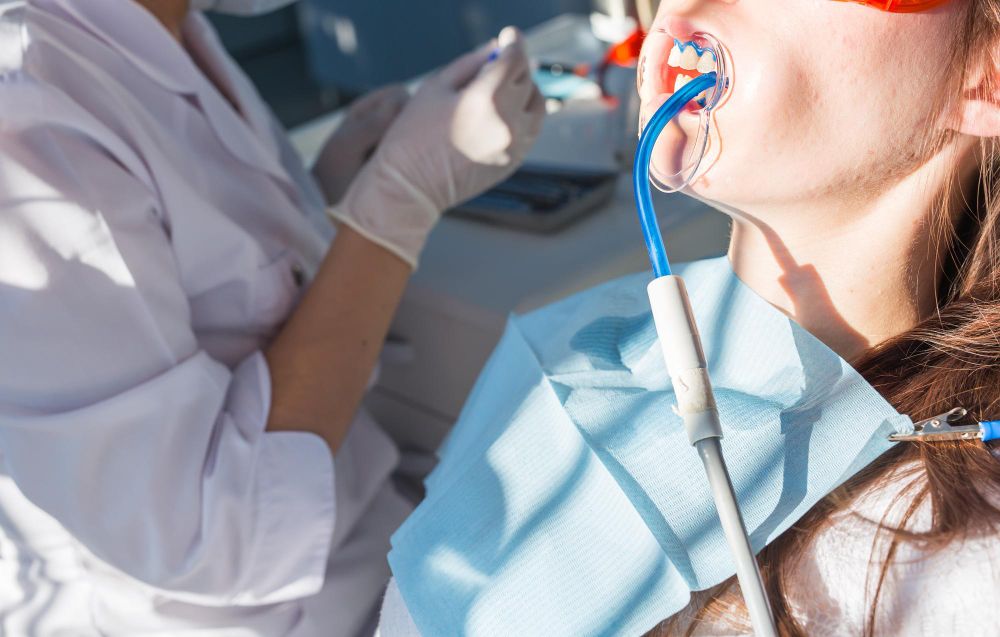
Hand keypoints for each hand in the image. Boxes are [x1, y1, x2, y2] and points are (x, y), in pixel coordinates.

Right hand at [328, 27, 545, 267]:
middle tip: (499, 63)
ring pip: (536, 106)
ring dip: (524, 91)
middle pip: (528, 80)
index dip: (513, 42)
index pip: (516, 59)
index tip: (508, 37)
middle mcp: (507, 122)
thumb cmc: (412, 136)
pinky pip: (530, 130)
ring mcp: (514, 146)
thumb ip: (469, 64)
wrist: (410, 188)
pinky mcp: (514, 163)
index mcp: (486, 99)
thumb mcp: (435, 88)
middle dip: (516, 66)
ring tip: (501, 89)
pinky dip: (522, 115)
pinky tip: (501, 113)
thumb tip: (494, 50)